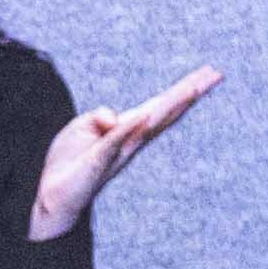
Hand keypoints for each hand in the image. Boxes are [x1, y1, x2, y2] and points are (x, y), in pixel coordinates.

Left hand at [31, 65, 216, 238]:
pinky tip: (143, 117)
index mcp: (128, 129)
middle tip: (216, 75)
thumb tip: (117, 116)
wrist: (51, 196)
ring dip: (170, 107)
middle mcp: (130, 140)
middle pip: (164, 112)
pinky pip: (112, 143)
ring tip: (191, 89)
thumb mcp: (83, 127)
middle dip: (190, 93)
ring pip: (147, 125)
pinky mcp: (96, 162)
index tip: (209, 72)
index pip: (160, 105)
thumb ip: (102, 115)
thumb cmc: (69, 162)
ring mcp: (117, 151)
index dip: (184, 90)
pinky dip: (126, 130)